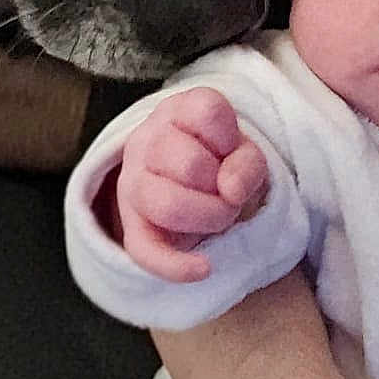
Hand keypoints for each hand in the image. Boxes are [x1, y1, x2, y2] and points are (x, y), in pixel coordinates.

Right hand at [113, 87, 267, 280]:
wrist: (188, 189)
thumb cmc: (220, 163)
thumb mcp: (244, 154)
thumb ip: (247, 164)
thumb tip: (230, 190)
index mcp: (177, 111)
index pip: (207, 111)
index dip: (230, 137)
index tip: (230, 150)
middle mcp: (146, 140)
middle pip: (190, 164)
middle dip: (223, 189)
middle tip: (228, 194)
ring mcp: (132, 182)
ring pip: (167, 204)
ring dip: (208, 218)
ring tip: (219, 217)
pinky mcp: (130, 225)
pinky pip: (145, 250)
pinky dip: (177, 266)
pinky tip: (203, 268)